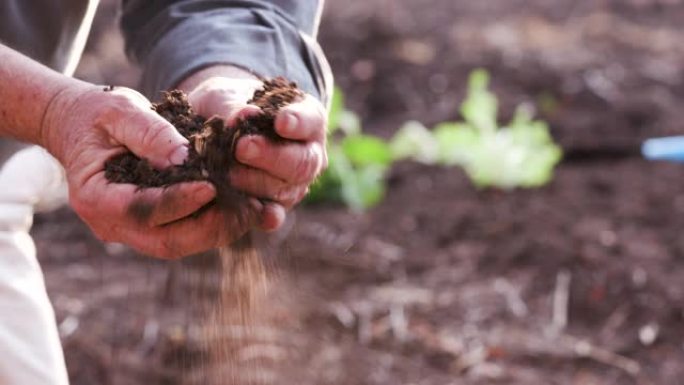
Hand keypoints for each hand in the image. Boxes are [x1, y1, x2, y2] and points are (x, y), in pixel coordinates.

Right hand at [41, 84, 259, 257]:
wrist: (83, 128)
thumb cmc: (98, 115)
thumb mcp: (120, 110)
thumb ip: (150, 132)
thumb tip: (185, 158)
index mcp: (95, 197)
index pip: (142, 209)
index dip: (179, 201)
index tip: (213, 185)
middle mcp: (112, 225)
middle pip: (167, 241)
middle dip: (210, 226)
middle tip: (246, 207)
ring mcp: (131, 232)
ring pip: (181, 244)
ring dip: (219, 231)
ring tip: (253, 209)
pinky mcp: (151, 229)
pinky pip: (186, 235)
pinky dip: (215, 225)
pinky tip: (244, 209)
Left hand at [186, 76, 327, 230]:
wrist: (214, 127)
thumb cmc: (228, 104)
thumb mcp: (226, 95)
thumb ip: (234, 106)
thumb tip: (241, 118)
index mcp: (308, 119)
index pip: (311, 120)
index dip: (298, 123)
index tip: (281, 122)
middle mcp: (310, 153)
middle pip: (303, 161)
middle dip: (272, 156)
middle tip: (242, 148)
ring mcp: (296, 183)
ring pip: (288, 189)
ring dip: (257, 182)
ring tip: (228, 174)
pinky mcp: (278, 206)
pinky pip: (276, 215)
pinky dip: (267, 216)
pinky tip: (262, 216)